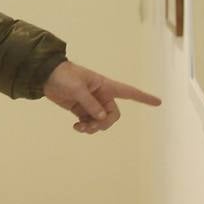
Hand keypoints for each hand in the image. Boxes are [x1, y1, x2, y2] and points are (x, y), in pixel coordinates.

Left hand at [41, 61, 160, 133]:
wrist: (46, 76)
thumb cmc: (64, 76)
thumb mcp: (77, 89)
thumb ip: (90, 104)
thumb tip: (101, 118)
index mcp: (105, 86)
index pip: (129, 92)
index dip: (144, 98)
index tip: (158, 102)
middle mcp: (102, 96)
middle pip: (113, 115)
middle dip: (104, 124)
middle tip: (90, 126)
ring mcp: (92, 104)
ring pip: (101, 122)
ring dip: (93, 128)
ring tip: (80, 128)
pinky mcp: (81, 110)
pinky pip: (90, 123)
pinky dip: (85, 128)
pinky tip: (76, 127)